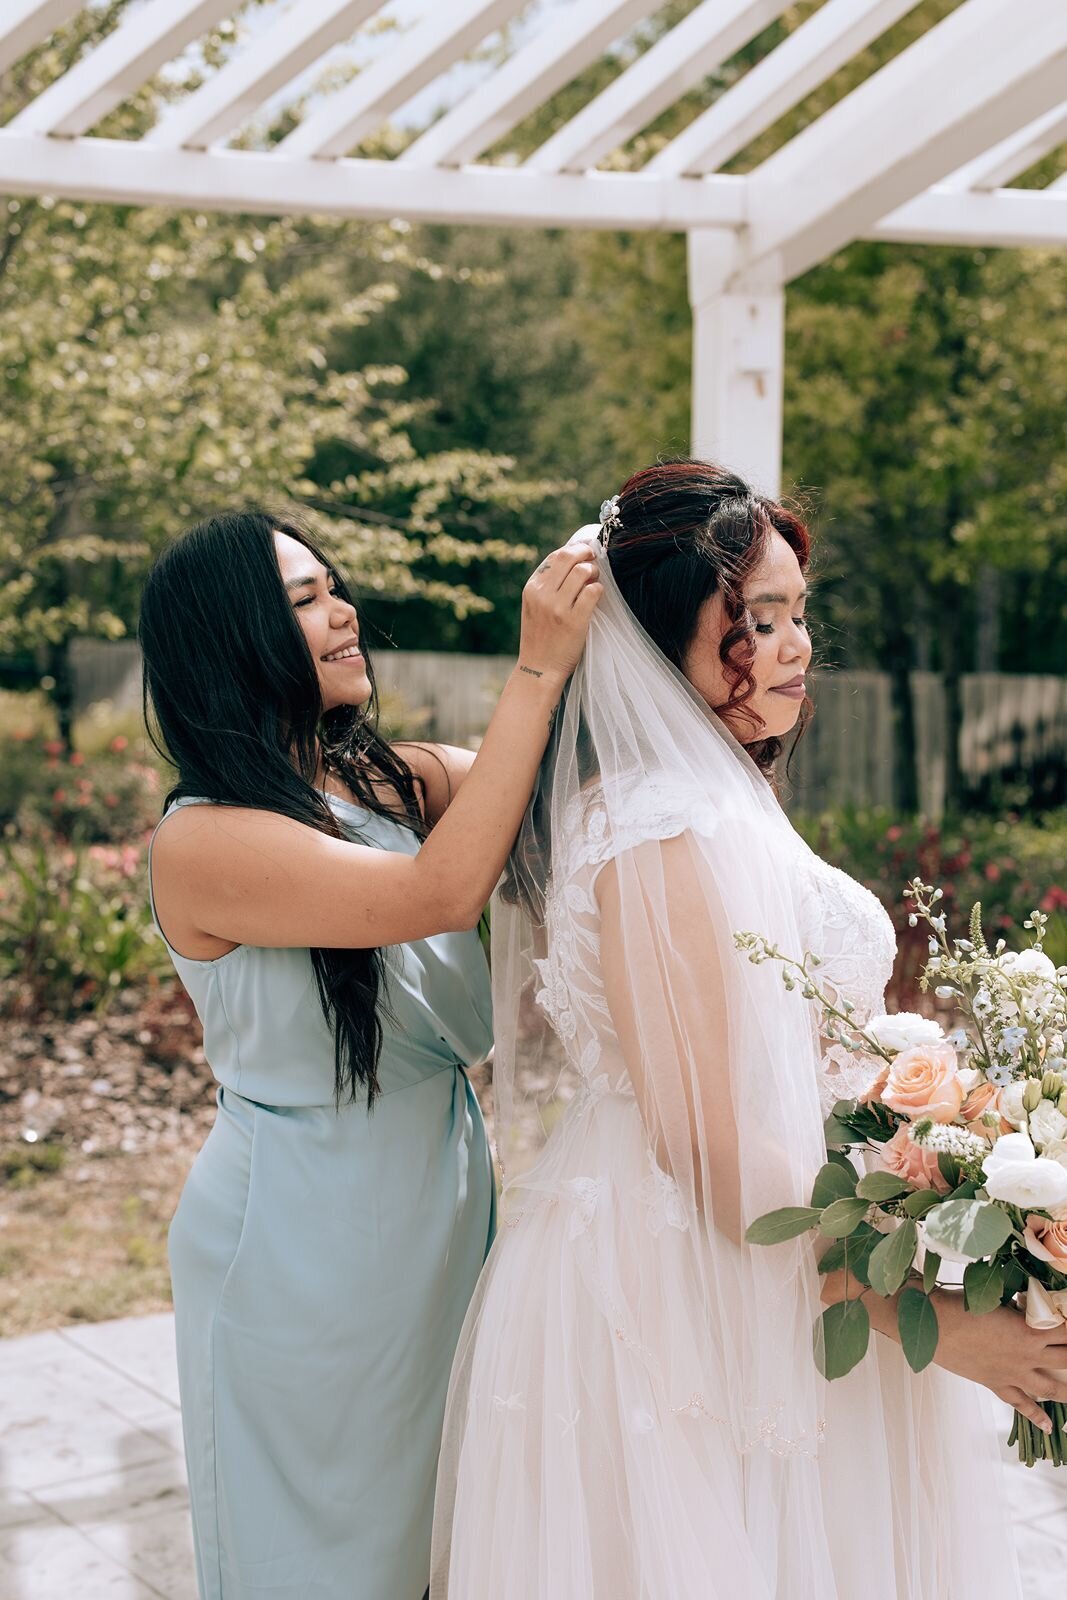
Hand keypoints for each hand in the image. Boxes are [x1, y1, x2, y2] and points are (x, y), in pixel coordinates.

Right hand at [517, 543, 602, 686]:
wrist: (539, 668)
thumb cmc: (540, 637)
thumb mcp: (534, 607)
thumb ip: (547, 585)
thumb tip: (572, 560)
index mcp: (532, 588)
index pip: (555, 556)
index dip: (574, 549)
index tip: (585, 550)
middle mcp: (542, 595)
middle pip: (568, 557)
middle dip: (586, 553)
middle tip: (595, 558)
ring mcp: (558, 608)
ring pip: (583, 572)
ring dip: (594, 572)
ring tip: (595, 581)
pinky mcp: (574, 621)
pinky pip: (593, 592)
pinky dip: (598, 590)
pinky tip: (596, 596)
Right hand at [931, 1288, 1066, 1433]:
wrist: (932, 1325)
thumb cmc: (959, 1304)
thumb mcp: (994, 1300)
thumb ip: (1017, 1309)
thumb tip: (1030, 1309)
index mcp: (1029, 1329)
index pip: (1066, 1329)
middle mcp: (1027, 1354)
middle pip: (1066, 1359)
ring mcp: (1013, 1372)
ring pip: (1051, 1387)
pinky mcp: (996, 1383)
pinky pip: (1021, 1403)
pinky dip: (1036, 1415)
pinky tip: (1049, 1425)